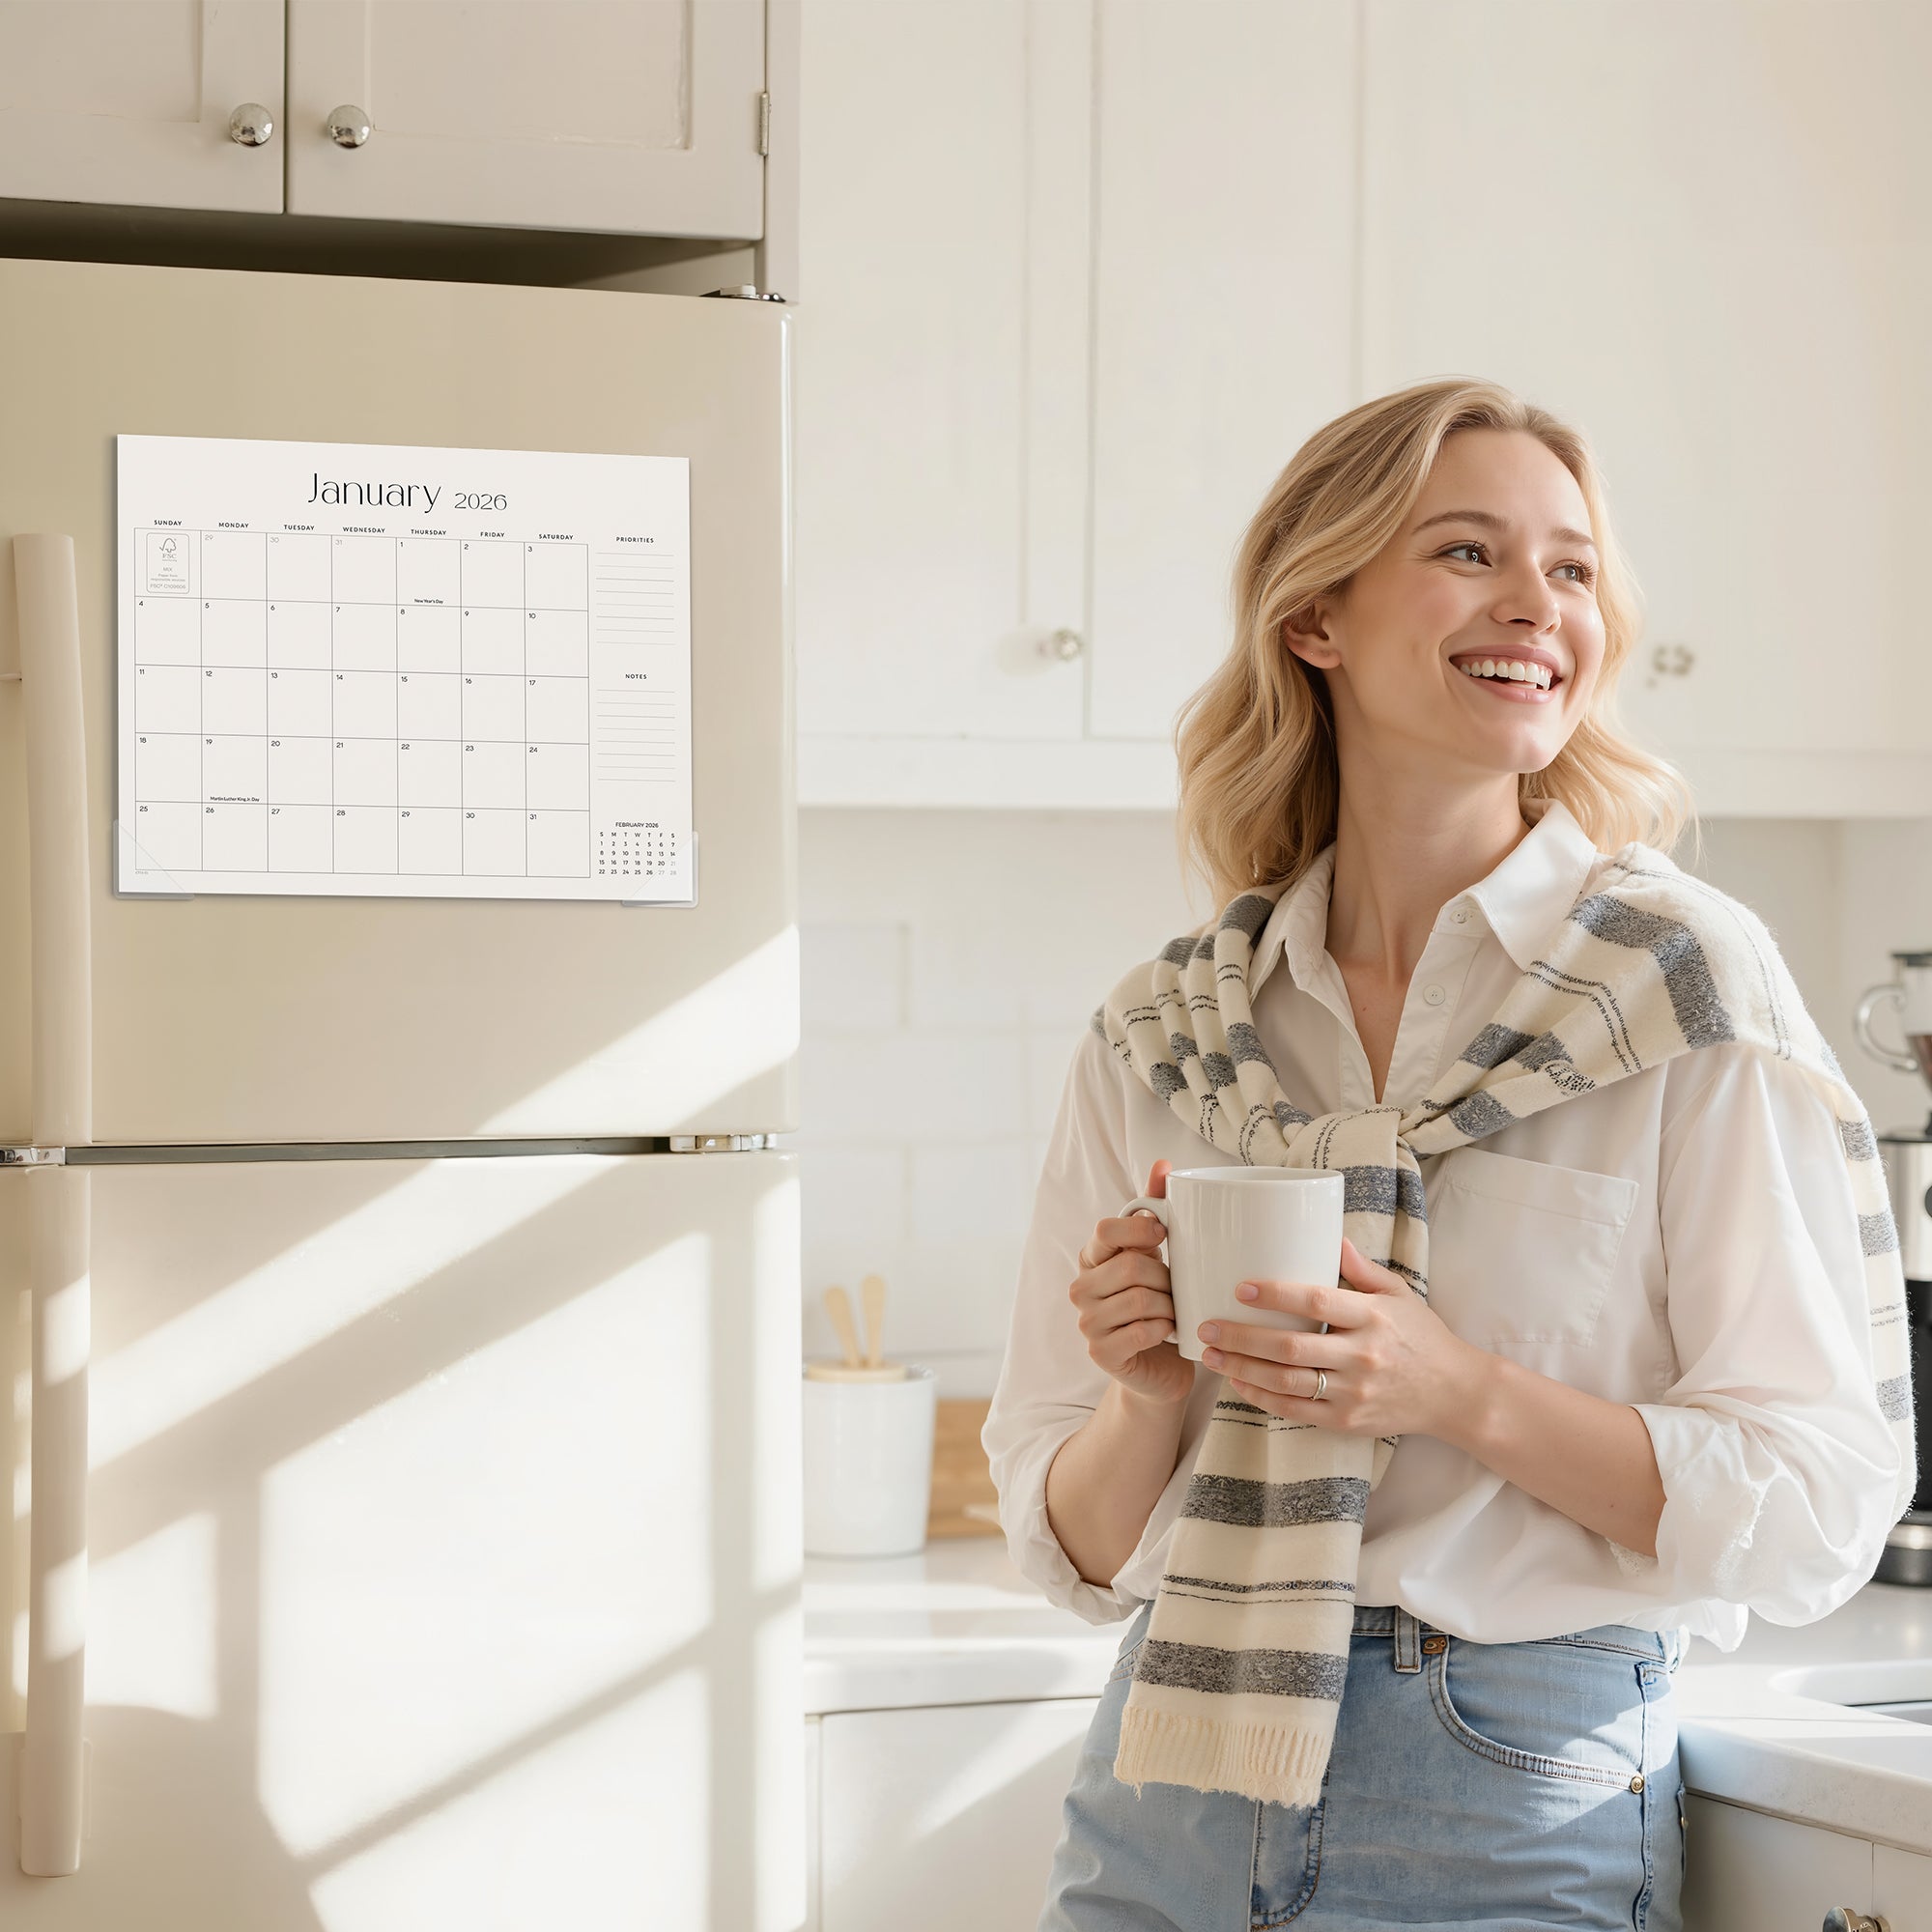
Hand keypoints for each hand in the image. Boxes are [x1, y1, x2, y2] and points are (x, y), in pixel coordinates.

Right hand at [1070, 1159, 1194, 1410]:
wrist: (1162, 1364)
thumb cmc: (1160, 1302)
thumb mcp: (1159, 1254)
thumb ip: (1156, 1208)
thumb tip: (1163, 1164)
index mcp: (1092, 1257)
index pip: (1106, 1229)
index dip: (1141, 1230)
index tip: (1166, 1236)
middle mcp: (1081, 1287)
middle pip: (1131, 1266)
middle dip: (1165, 1278)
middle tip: (1176, 1289)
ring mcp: (1086, 1321)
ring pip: (1140, 1299)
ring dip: (1168, 1306)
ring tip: (1173, 1312)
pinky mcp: (1099, 1352)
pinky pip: (1141, 1331)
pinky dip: (1164, 1330)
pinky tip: (1168, 1333)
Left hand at [1194, 1236, 1483, 1438]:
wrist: (1455, 1394)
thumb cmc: (1422, 1336)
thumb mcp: (1400, 1294)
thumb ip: (1362, 1269)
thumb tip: (1331, 1235)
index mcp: (1374, 1317)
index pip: (1318, 1302)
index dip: (1276, 1294)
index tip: (1241, 1287)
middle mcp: (1362, 1356)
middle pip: (1291, 1347)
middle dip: (1242, 1336)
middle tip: (1205, 1325)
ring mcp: (1354, 1392)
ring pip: (1287, 1381)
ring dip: (1242, 1368)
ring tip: (1210, 1354)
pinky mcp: (1347, 1420)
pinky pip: (1296, 1409)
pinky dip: (1263, 1397)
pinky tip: (1238, 1382)